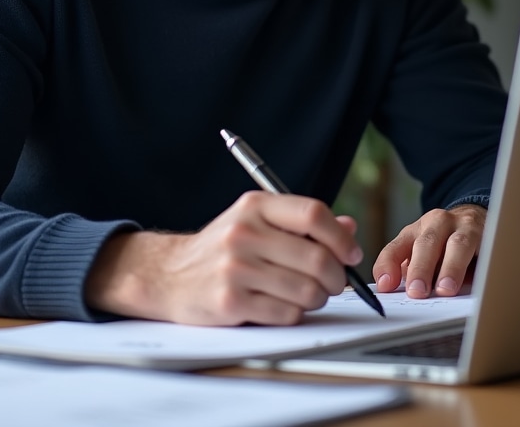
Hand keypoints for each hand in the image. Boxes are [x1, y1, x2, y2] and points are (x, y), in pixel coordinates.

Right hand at [84, 191, 362, 324]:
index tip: (350, 253)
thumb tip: (349, 226)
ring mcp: (236, 267)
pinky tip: (281, 306)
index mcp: (255, 206)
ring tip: (306, 295)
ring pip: (306, 289)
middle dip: (336, 277)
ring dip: (316, 299)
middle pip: (317, 256)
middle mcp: (245, 232)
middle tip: (334, 283)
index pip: (313, 213)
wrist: (168, 274)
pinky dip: (293, 314)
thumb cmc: (222, 248)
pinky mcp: (230, 301)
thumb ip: (301, 223)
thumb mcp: (256, 221)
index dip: (341, 236)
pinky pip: (286, 313)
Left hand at [372, 204, 485, 298]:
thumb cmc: (445, 243)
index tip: (384, 286)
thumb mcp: (422, 254)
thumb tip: (395, 294)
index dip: (388, 265)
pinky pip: (486, 249)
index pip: (396, 247)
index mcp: (415, 230)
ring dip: (450, 268)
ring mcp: (464, 225)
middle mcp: (437, 223)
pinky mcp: (488, 233)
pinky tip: (481, 280)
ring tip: (445, 289)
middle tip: (416, 291)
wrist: (476, 216)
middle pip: (426, 243)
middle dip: (420, 268)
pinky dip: (482, 265)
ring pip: (457, 244)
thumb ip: (409, 270)